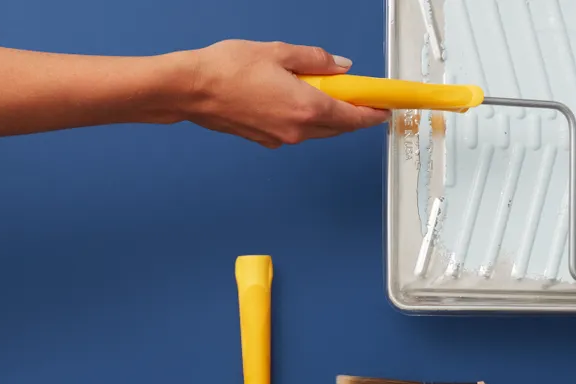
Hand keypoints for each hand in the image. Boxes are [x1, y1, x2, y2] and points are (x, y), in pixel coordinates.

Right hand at [182, 39, 388, 147]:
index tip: (385, 109)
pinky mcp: (266, 140)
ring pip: (318, 130)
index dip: (373, 113)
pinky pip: (296, 131)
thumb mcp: (278, 52)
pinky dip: (304, 118)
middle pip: (339, 127)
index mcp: (307, 108)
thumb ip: (315, 60)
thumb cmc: (228, 69)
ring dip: (328, 116)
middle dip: (353, 114)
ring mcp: (282, 139)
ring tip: (323, 92)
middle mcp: (298, 130)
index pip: (354, 117)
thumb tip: (341, 67)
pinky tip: (294, 99)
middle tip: (359, 97)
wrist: (190, 90)